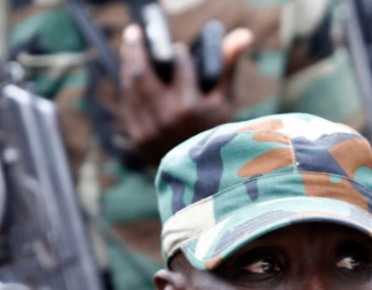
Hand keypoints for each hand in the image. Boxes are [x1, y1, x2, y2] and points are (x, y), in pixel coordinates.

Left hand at [119, 24, 253, 162]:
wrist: (206, 176)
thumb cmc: (220, 133)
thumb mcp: (227, 100)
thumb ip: (228, 65)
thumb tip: (243, 34)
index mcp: (192, 107)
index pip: (180, 66)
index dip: (178, 53)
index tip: (179, 49)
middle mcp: (168, 118)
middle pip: (143, 72)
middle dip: (136, 48)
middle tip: (135, 32)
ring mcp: (150, 129)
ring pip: (131, 86)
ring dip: (128, 62)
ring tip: (130, 46)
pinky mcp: (139, 138)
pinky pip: (129, 103)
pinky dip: (128, 86)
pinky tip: (130, 74)